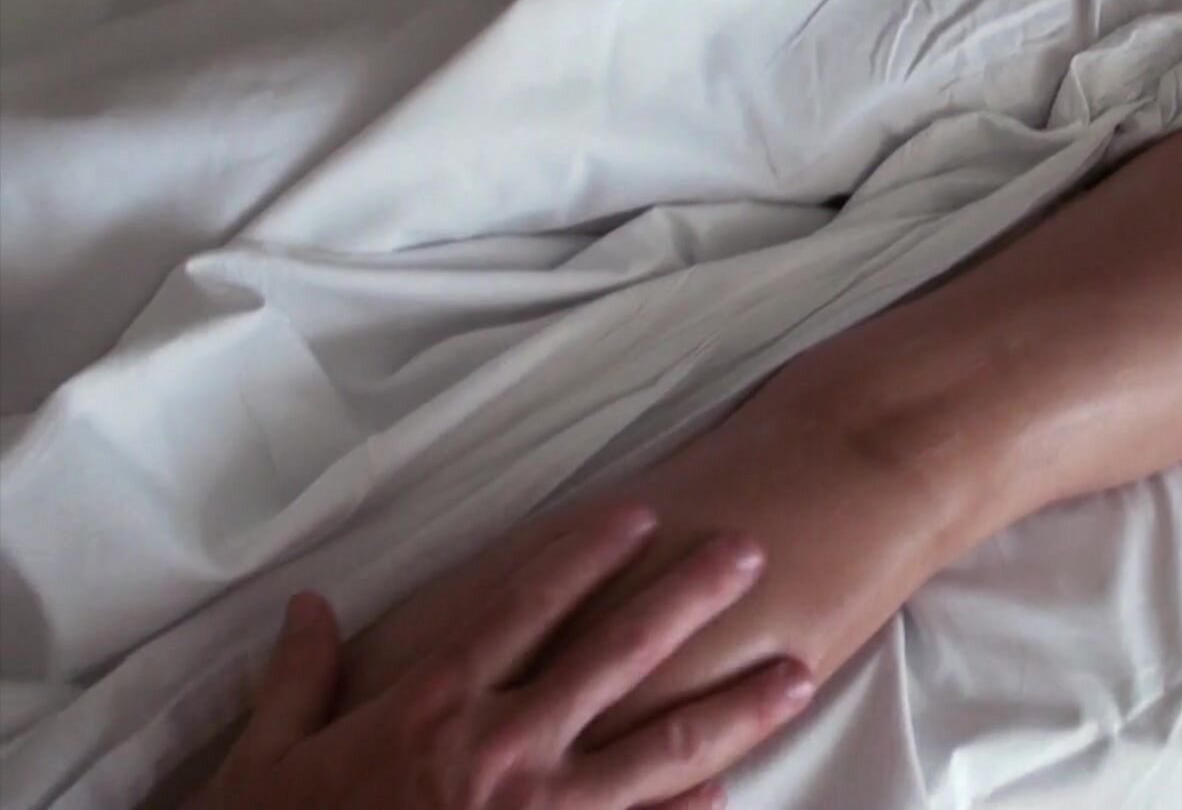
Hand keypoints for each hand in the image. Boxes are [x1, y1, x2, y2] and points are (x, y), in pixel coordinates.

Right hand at [195, 501, 814, 809]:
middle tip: (748, 552)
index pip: (527, 604)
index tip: (638, 515)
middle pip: (618, 652)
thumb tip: (310, 607)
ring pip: (661, 747)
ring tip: (797, 674)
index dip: (587, 553)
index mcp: (437, 704)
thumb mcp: (268, 754)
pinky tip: (734, 787)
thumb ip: (300, 676)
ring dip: (736, 707)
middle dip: (689, 596)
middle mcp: (504, 746)